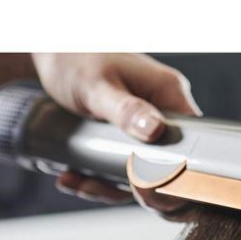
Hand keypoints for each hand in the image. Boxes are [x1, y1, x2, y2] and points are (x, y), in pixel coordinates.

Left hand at [31, 53, 201, 207]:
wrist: (48, 51)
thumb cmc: (73, 58)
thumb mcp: (97, 87)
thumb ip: (126, 110)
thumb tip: (156, 131)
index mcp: (169, 93)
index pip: (192, 140)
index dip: (175, 171)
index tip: (142, 188)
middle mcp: (163, 110)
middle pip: (165, 163)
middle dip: (131, 185)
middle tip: (94, 187)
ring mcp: (147, 124)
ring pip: (141, 169)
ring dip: (108, 184)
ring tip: (75, 181)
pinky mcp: (129, 133)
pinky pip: (123, 163)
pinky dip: (100, 176)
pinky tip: (75, 176)